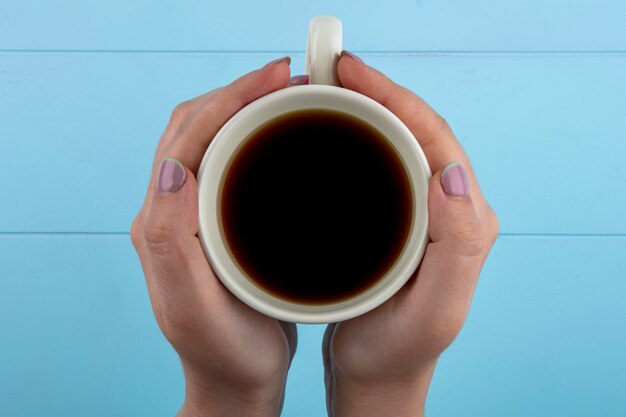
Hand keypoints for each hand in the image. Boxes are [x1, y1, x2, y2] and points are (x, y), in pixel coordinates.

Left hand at [130, 57, 302, 416]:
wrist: (235, 377)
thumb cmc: (223, 350)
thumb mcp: (194, 308)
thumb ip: (170, 241)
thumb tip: (171, 168)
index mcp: (160, 224)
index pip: (186, 140)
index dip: (229, 99)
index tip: (275, 77)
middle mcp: (170, 210)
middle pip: (194, 127)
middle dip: (237, 91)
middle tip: (287, 77)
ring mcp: (194, 213)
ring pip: (210, 138)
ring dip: (243, 106)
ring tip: (287, 94)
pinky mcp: (216, 218)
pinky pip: (228, 159)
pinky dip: (252, 133)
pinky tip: (282, 132)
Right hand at [322, 52, 498, 416]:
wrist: (380, 372)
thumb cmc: (402, 349)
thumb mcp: (437, 311)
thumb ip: (459, 246)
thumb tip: (455, 174)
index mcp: (465, 219)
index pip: (435, 138)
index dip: (395, 97)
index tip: (349, 71)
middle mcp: (447, 206)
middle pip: (416, 130)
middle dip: (377, 92)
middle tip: (331, 70)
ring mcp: (420, 210)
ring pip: (395, 142)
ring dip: (364, 109)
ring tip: (325, 90)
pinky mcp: (394, 217)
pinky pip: (377, 164)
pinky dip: (352, 138)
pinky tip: (325, 133)